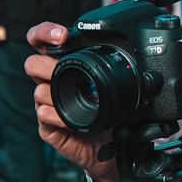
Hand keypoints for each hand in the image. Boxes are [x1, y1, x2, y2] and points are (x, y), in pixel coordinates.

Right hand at [25, 22, 121, 181]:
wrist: (111, 149)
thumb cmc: (113, 113)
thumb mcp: (118, 86)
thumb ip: (122, 67)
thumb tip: (149, 50)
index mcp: (66, 64)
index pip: (43, 41)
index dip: (46, 32)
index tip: (62, 35)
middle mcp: (53, 81)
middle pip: (32, 63)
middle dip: (46, 64)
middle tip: (62, 67)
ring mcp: (48, 104)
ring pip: (39, 90)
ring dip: (60, 95)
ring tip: (81, 101)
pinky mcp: (47, 126)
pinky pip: (44, 114)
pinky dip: (60, 116)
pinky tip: (74, 121)